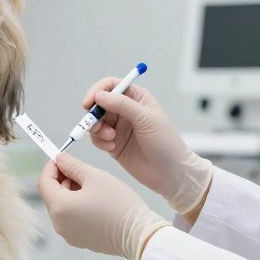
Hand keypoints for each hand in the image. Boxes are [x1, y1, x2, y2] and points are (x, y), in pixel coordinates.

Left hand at [37, 152, 168, 259]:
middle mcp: (59, 224)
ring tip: (89, 185)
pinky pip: (70, 219)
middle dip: (61, 179)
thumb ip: (72, 165)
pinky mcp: (79, 241)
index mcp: (60, 207)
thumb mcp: (94, 176)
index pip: (43, 182)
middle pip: (51, 196)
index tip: (60, 159)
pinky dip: (76, 207)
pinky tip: (93, 201)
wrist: (139, 233)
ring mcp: (69, 235)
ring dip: (69, 193)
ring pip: (61, 207)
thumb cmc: (119, 204)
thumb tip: (60, 159)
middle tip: (77, 169)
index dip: (50, 167)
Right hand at [83, 79, 212, 213]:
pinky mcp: (113, 143)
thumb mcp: (146, 119)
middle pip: (99, 103)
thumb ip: (122, 105)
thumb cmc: (165, 143)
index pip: (111, 85)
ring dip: (97, 129)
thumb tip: (99, 95)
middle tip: (94, 126)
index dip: (97, 91)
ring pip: (95, 121)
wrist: (170, 173)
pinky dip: (100, 141)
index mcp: (136, 98)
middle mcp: (126, 110)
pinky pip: (97, 137)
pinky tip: (112, 147)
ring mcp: (119, 127)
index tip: (89, 103)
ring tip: (110, 138)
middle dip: (94, 114)